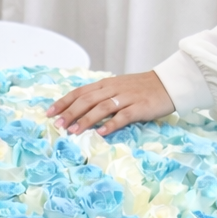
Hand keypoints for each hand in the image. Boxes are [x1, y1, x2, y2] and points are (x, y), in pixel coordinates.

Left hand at [46, 71, 174, 135]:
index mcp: (106, 84)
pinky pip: (123, 116)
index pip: (80, 92)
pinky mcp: (140, 107)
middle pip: (87, 100)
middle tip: (57, 125)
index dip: (64, 102)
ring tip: (73, 132)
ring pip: (102, 108)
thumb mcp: (117, 89)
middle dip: (70, 113)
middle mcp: (113, 89)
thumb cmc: (140, 89)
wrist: (167, 84)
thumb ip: (99, 97)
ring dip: (86, 120)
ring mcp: (127, 98)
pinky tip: (101, 133)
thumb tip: (77, 111)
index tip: (49, 113)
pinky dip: (111, 125)